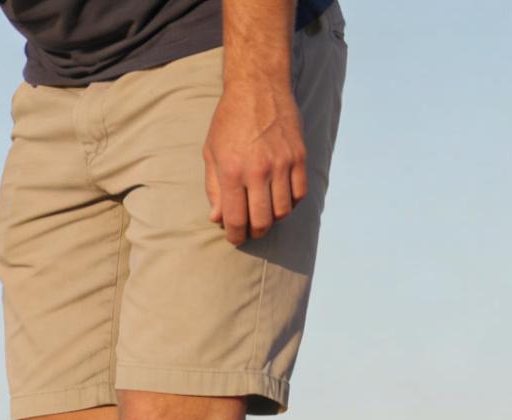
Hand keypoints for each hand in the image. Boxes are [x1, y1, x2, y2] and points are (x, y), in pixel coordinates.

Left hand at [203, 76, 307, 245]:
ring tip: (264, 215)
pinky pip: (300, 192)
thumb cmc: (228, 122)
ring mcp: (282, 164)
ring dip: (273, 219)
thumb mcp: (211, 154)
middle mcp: (259, 171)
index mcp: (232, 172)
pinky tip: (280, 200)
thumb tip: (217, 218)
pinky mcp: (299, 156)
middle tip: (249, 231)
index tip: (234, 238)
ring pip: (283, 210)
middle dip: (254, 232)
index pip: (236, 218)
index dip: (234, 235)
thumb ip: (214, 188)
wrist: (258, 89)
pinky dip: (291, 203)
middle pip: (262, 220)